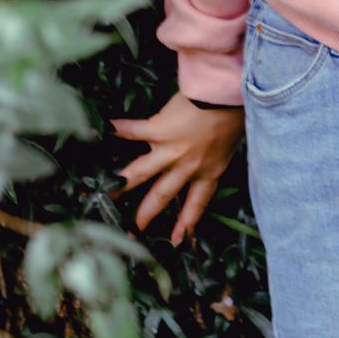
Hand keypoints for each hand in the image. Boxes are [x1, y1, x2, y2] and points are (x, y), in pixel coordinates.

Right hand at [109, 93, 244, 244]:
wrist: (227, 96)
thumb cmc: (235, 114)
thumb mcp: (231, 143)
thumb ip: (217, 152)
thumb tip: (211, 147)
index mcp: (209, 171)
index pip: (196, 203)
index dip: (186, 223)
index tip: (177, 240)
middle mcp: (187, 166)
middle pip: (162, 196)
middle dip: (145, 215)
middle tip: (133, 230)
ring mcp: (170, 150)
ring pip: (141, 173)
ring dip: (123, 183)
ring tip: (108, 194)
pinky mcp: (159, 130)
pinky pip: (134, 131)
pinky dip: (118, 130)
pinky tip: (103, 130)